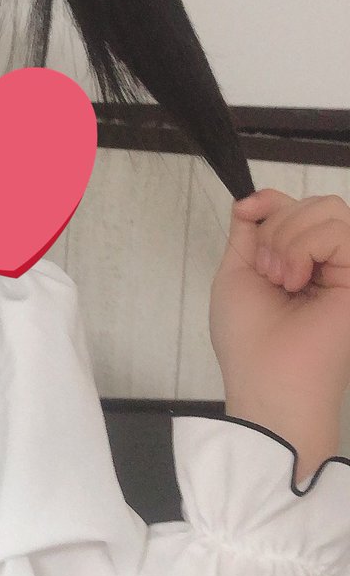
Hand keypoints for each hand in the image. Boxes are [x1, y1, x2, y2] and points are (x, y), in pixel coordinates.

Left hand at [210, 188, 349, 479]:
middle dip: (276, 226)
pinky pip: (340, 232)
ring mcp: (348, 270)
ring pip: (329, 209)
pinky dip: (305, 247)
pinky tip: (295, 281)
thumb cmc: (248, 336)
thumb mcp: (238, 271)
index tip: (247, 213)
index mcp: (299, 260)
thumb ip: (248, 232)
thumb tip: (250, 198)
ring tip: (280, 279)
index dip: (270, 200)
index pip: (295, 205)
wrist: (267, 377)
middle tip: (266, 271)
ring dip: (289, 238)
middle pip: (312, 203)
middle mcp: (329, 262)